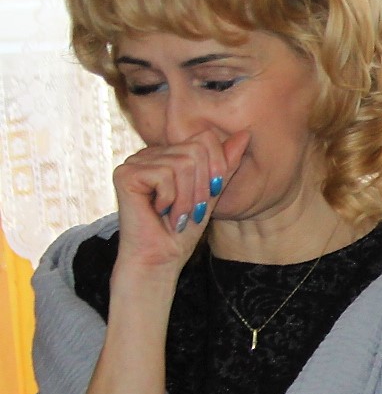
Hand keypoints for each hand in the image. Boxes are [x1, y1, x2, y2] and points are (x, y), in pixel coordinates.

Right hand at [111, 130, 247, 284]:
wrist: (160, 258)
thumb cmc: (183, 231)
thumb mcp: (212, 194)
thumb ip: (225, 165)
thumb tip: (244, 134)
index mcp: (169, 155)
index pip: (204, 139)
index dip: (216, 168)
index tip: (209, 197)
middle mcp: (150, 154)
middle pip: (196, 150)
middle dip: (203, 186)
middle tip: (193, 210)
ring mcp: (135, 162)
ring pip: (182, 163)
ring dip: (188, 197)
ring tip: (178, 215)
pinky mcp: (124, 173)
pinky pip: (164, 174)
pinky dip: (171, 199)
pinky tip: (160, 212)